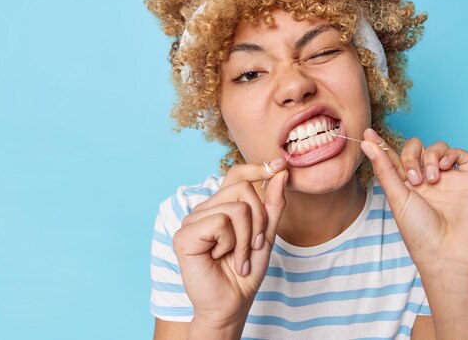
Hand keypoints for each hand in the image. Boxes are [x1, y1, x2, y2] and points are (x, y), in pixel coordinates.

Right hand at [172, 159, 287, 331]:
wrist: (232, 303)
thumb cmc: (245, 272)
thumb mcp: (266, 234)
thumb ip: (272, 204)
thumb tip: (280, 171)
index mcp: (220, 206)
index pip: (236, 174)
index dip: (258, 168)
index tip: (281, 165)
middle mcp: (204, 209)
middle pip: (243, 188)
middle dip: (258, 220)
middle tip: (252, 246)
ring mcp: (192, 220)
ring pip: (236, 207)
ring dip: (246, 238)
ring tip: (237, 256)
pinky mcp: (185, 234)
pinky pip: (222, 222)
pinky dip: (231, 243)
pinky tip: (220, 257)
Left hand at [360, 129, 467, 275]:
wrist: (450, 255)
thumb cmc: (420, 233)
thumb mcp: (397, 198)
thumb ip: (384, 168)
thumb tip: (365, 141)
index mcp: (406, 186)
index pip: (393, 158)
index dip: (381, 145)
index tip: (367, 132)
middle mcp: (427, 180)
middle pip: (416, 148)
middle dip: (412, 155)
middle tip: (414, 180)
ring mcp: (449, 179)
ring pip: (438, 148)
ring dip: (431, 156)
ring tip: (431, 179)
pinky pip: (462, 155)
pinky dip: (452, 154)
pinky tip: (444, 168)